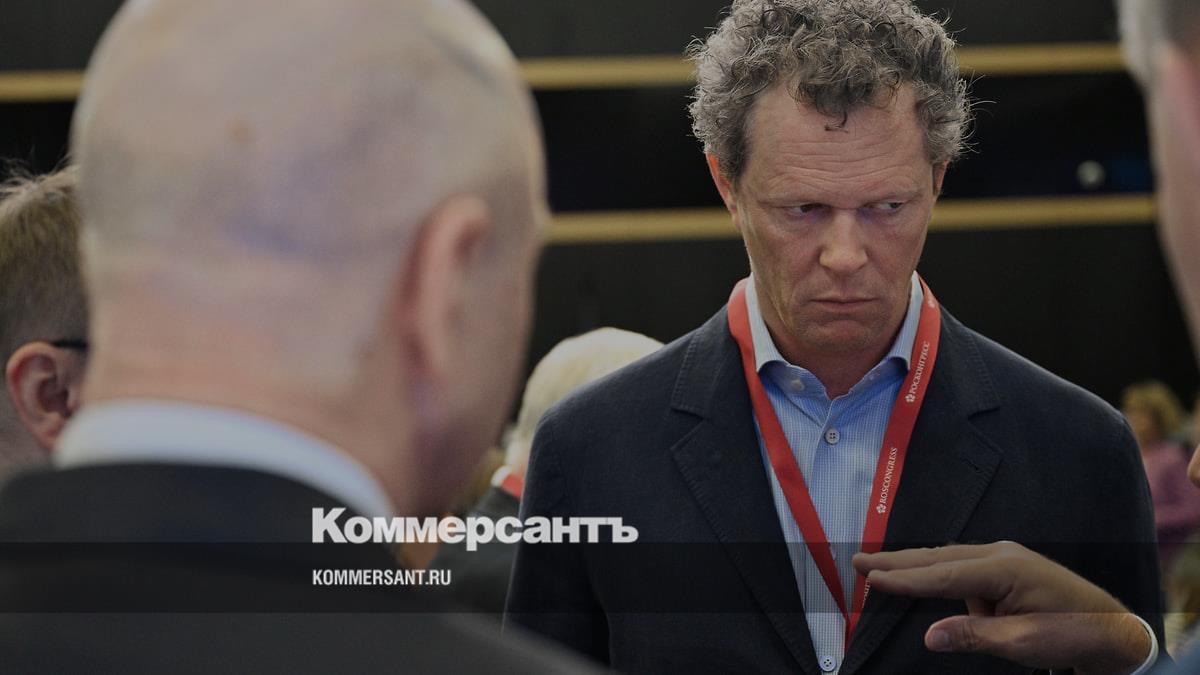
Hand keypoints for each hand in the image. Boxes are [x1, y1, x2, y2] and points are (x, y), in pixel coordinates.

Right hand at [852, 542, 1151, 674]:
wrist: (1114, 629)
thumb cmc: (1072, 635)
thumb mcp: (1023, 643)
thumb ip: (974, 635)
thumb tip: (930, 635)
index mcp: (1004, 568)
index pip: (942, 575)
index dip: (904, 579)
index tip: (870, 578)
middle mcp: (1000, 554)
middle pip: (938, 558)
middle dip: (896, 561)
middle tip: (857, 560)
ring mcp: (1004, 556)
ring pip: (947, 559)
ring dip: (913, 564)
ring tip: (877, 567)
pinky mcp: (1008, 567)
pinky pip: (963, 567)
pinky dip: (937, 572)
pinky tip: (922, 576)